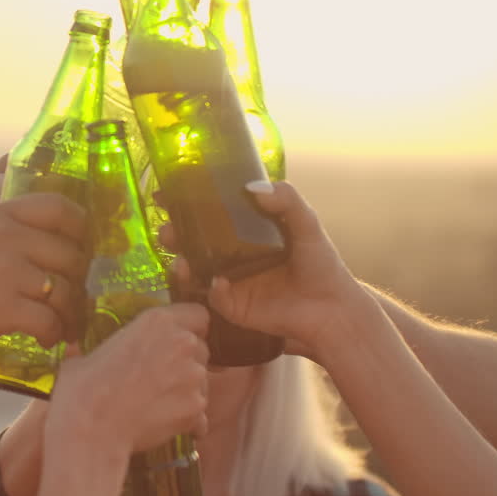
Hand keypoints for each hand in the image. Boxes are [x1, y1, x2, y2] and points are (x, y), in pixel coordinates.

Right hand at [0, 190, 88, 361]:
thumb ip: (9, 229)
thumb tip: (61, 242)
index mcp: (0, 213)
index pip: (60, 208)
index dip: (81, 228)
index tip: (83, 247)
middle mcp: (7, 236)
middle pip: (71, 255)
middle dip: (80, 282)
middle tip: (75, 299)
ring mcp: (7, 271)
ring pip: (67, 292)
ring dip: (73, 314)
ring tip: (67, 326)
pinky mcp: (5, 308)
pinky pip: (49, 322)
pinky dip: (53, 334)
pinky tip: (46, 339)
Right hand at [46, 303, 209, 454]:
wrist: (91, 429)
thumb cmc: (82, 390)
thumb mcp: (86, 354)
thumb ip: (102, 347)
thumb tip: (77, 349)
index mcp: (156, 321)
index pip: (198, 314)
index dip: (190, 329)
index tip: (177, 342)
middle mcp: (181, 343)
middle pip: (201, 349)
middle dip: (187, 362)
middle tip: (162, 378)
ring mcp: (193, 376)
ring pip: (203, 382)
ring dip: (187, 391)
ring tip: (158, 405)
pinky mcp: (196, 407)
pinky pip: (200, 415)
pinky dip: (188, 422)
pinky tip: (164, 425)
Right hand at [161, 180, 370, 358]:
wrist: (331, 309)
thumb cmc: (320, 265)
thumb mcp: (306, 224)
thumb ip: (286, 200)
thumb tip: (253, 187)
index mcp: (243, 231)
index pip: (208, 213)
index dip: (185, 202)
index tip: (165, 193)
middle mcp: (229, 254)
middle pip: (191, 240)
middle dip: (173, 233)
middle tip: (167, 229)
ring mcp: (228, 279)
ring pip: (193, 268)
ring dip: (180, 261)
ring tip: (180, 258)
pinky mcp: (231, 304)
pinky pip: (211, 294)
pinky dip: (209, 287)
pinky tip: (218, 282)